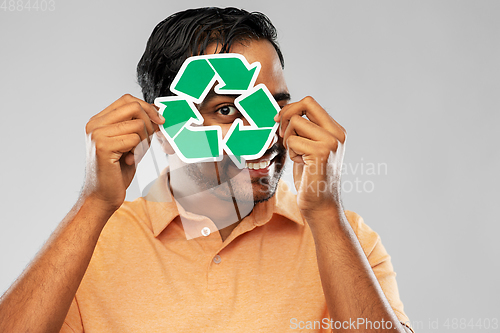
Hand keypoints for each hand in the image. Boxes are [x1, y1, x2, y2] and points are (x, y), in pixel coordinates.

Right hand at [82, 94, 164, 211]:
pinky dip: (139, 151)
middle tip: (150, 140)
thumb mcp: (129, 142)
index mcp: (98, 120)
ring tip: (136, 154)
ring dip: (145, 141)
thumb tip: (157, 110)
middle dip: (150, 122)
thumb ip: (136, 125)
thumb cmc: (117, 170)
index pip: (127, 100)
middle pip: (133, 107)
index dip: (147, 107)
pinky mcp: (103, 147)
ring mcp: (97, 135)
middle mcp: (94, 124)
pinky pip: (134, 139)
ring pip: (137, 124)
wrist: (102, 195)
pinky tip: (130, 161)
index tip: (160, 121)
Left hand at [274, 96, 345, 217]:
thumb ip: (304, 130)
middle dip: (286, 116)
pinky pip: (293, 141)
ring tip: (298, 155)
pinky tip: (301, 164)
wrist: (321, 204)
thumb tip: (282, 114)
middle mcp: (337, 133)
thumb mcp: (309, 148)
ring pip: (296, 123)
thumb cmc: (311, 178)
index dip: (290, 108)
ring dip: (289, 139)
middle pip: (305, 104)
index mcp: (336, 130)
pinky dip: (291, 153)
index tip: (278, 120)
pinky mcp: (321, 153)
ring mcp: (331, 142)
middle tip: (282, 134)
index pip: (310, 102)